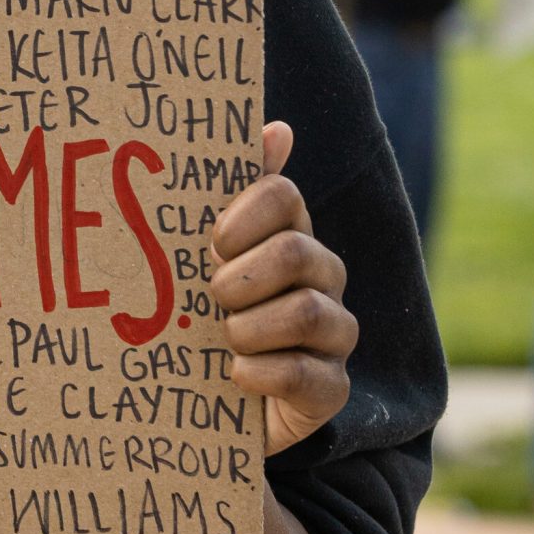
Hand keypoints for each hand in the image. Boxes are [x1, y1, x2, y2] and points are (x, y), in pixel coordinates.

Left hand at [211, 120, 356, 456]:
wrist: (203, 404)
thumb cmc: (200, 319)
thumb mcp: (199, 259)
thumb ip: (227, 194)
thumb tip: (278, 128)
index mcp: (289, 235)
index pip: (284, 197)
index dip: (243, 215)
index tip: (211, 242)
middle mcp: (323, 279)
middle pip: (297, 252)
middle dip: (241, 277)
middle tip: (211, 296)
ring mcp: (333, 336)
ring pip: (306, 312)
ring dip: (248, 328)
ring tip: (223, 339)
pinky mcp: (331, 391)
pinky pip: (306, 375)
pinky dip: (260, 374)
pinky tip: (235, 375)